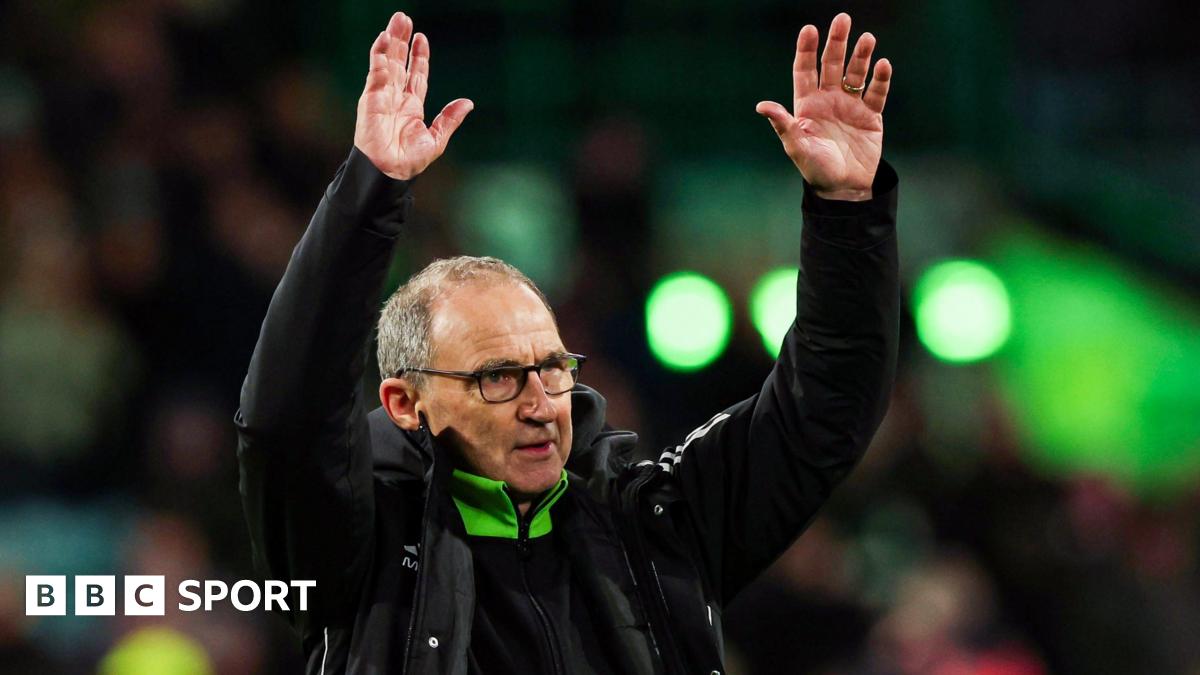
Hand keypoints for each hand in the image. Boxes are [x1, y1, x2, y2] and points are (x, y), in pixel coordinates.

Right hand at [354, 12, 472, 179]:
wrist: (390, 173)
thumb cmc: (409, 162)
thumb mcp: (436, 139)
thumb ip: (449, 119)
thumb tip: (468, 103)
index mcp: (411, 106)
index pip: (416, 75)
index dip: (419, 56)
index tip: (421, 38)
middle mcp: (396, 98)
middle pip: (399, 62)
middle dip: (402, 40)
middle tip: (403, 18)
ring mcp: (382, 96)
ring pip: (387, 62)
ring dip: (391, 42)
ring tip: (396, 21)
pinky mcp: (370, 99)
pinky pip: (375, 73)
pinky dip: (379, 56)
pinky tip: (384, 40)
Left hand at [755, 13, 891, 200]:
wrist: (843, 189)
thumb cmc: (816, 169)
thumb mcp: (797, 147)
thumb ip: (783, 125)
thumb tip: (762, 105)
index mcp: (807, 105)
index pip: (805, 70)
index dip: (807, 50)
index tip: (810, 29)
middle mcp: (828, 100)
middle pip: (832, 64)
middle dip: (837, 42)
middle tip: (843, 19)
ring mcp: (851, 106)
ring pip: (856, 74)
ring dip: (861, 56)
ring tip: (868, 38)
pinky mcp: (871, 116)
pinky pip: (876, 93)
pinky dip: (880, 80)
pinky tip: (883, 65)